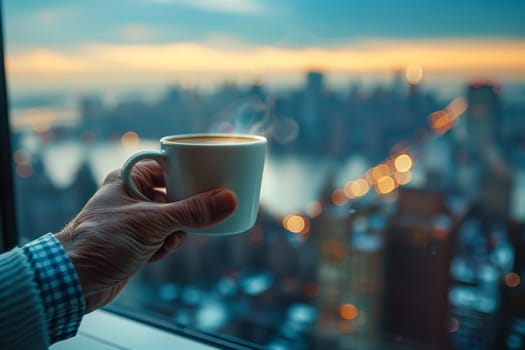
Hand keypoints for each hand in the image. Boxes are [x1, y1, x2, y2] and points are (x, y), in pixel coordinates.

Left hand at [56, 162, 236, 312]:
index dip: (190, 173)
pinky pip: (165, 237)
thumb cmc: (103, 241)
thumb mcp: (153, 223)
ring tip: (163, 242)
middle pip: (176, 194)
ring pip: (174, 219)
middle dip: (186, 211)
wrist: (74, 282)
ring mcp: (135, 219)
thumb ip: (192, 212)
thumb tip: (229, 200)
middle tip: (199, 217)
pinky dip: (165, 246)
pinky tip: (152, 255)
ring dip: (175, 233)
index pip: (169, 166)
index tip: (211, 180)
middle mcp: (133, 195)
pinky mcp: (137, 241)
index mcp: (130, 178)